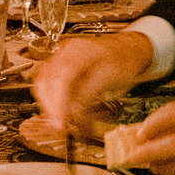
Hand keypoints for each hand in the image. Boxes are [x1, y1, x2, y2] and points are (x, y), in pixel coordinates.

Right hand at [32, 30, 155, 135]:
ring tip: (62, 122)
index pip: (59, 79)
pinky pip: (52, 87)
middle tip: (60, 126)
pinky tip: (64, 114)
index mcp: (77, 52)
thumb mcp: (109, 78)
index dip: (57, 103)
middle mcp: (64, 54)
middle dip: (50, 106)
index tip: (61, 122)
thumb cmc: (123, 59)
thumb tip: (71, 113)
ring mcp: (62, 60)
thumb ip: (87, 94)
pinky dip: (55, 102)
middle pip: (45, 81)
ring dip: (51, 106)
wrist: (130, 49)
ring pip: (45, 85)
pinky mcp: (63, 70)